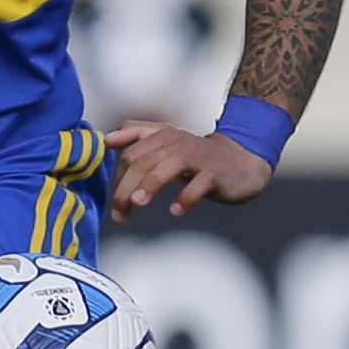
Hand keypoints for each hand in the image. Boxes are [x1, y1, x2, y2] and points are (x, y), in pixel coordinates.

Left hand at [107, 121, 272, 217]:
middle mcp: (178, 143)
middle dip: (126, 188)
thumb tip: (107, 139)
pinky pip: (199, 185)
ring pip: (168, 168)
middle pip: (143, 162)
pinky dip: (186, 198)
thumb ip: (137, 135)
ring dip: (150, 185)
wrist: (241, 160)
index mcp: (163, 136)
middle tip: (120, 213)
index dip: (118, 179)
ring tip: (138, 203)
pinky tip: (176, 210)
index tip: (117, 203)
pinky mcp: (215, 173)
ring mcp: (198, 157)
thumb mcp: (167, 141)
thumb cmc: (198, 156)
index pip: (130, 155)